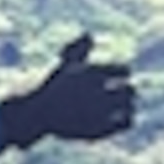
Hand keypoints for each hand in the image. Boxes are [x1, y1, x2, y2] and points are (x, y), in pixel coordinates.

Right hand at [0, 34, 135, 146]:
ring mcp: (98, 112)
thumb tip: (88, 34)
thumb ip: (78, 49)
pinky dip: (124, 121)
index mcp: (92, 74)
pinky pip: (124, 123)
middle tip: (122, 93)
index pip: (124, 70)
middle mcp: (97, 92)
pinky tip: (116, 119)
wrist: (34, 113)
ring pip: (129, 107)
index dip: (121, 72)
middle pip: (130, 90)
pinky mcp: (98, 129)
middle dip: (127, 91)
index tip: (116, 76)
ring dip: (127, 106)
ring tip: (119, 108)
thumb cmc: (49, 87)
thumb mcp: (63, 64)